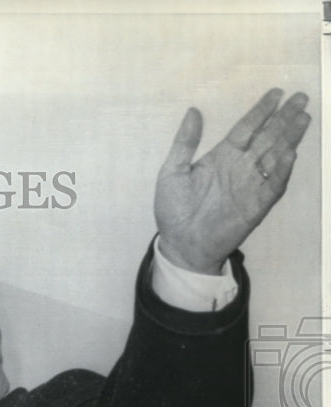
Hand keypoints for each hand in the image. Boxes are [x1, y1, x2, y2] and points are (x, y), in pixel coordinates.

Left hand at [154, 88, 310, 274]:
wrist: (180, 245)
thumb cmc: (173, 210)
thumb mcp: (172, 172)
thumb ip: (185, 143)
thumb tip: (194, 111)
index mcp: (221, 156)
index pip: (246, 128)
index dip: (261, 111)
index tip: (276, 93)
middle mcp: (239, 167)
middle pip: (266, 137)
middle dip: (283, 118)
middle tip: (300, 98)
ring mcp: (250, 185)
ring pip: (275, 156)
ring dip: (289, 138)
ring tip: (303, 118)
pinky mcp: (256, 205)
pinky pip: (273, 185)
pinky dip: (282, 170)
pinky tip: (290, 154)